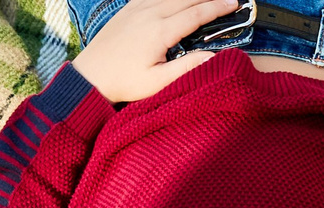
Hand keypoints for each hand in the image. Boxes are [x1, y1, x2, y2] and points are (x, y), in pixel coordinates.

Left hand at [73, 0, 239, 102]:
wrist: (90, 76)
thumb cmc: (123, 83)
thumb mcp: (157, 82)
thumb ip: (187, 67)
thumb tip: (213, 56)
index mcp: (159, 31)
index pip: (197, 14)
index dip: (218, 8)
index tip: (234, 4)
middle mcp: (149, 13)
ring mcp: (137, 8)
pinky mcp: (127, 8)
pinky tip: (177, 0)